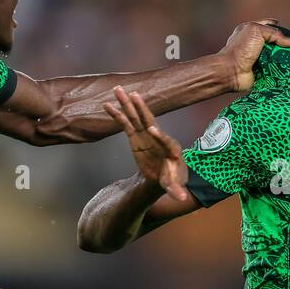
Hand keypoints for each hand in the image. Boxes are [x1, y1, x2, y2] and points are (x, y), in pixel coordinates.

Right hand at [104, 86, 189, 201]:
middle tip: (134, 95)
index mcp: (171, 150)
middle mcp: (159, 138)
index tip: (151, 129)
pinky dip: (118, 114)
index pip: (166, 141)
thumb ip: (176, 190)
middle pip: (150, 121)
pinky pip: (126, 123)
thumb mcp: (173, 186)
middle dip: (142, 109)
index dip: (159, 135)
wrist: (164, 176)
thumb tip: (182, 199)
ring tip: (118, 89)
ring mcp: (146, 136)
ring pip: (136, 117)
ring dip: (127, 104)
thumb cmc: (171, 179)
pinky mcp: (136, 137)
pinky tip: (107, 105)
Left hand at [219, 19, 289, 91]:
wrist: (231, 72)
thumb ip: (274, 33)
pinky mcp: (260, 69)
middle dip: (282, 43)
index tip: (289, 33)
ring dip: (283, 56)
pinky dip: (280, 68)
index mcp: (249, 30)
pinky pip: (274, 67)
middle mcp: (253, 43)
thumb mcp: (256, 32)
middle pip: (273, 41)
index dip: (278, 27)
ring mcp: (257, 57)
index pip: (267, 25)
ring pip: (275, 54)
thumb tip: (289, 42)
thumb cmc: (240, 49)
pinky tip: (288, 67)